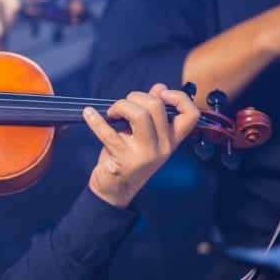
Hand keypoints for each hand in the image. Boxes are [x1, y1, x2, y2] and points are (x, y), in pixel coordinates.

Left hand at [83, 84, 199, 207]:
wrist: (114, 191)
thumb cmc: (129, 158)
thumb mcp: (145, 137)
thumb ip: (152, 113)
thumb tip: (158, 88)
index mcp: (172, 140)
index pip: (191, 115)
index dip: (179, 98)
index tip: (160, 93)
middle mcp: (163, 147)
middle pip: (157, 107)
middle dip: (136, 97)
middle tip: (122, 106)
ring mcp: (145, 154)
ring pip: (139, 115)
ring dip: (121, 106)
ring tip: (112, 113)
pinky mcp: (124, 159)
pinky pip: (108, 132)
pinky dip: (95, 120)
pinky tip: (88, 113)